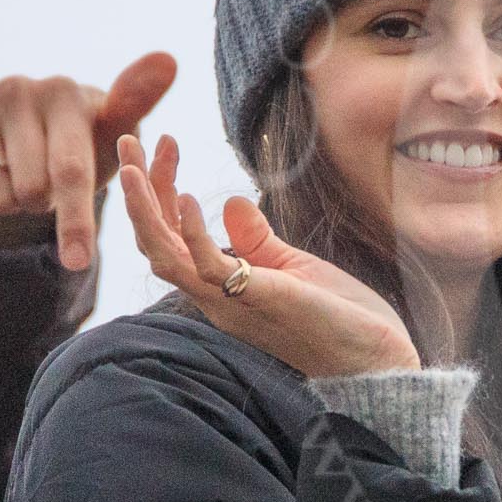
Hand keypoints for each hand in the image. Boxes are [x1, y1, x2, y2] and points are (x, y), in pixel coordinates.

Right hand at [0, 52, 177, 270]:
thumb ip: (139, 105)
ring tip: (20, 176)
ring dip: (11, 203)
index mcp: (68, 93)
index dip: (75, 220)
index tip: (78, 259)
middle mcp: (19, 88)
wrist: (24, 132)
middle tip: (48, 184)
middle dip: (45, 204)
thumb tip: (168, 58)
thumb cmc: (82, 139)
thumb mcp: (114, 132)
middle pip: (33, 191)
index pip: (72, 171)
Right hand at [118, 134, 420, 378]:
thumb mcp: (292, 267)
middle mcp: (213, 298)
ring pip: (166, 257)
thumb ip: (257, 240)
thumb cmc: (335, 318)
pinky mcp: (258, 302)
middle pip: (156, 242)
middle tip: (128, 142)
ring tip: (133, 168)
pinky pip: (210, 270)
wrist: (374, 360)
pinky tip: (187, 198)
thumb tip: (230, 201)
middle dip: (138, 192)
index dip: (159, 191)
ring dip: (146, 211)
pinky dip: (194, 234)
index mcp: (218, 288)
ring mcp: (231, 303)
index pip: (172, 235)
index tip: (162, 146)